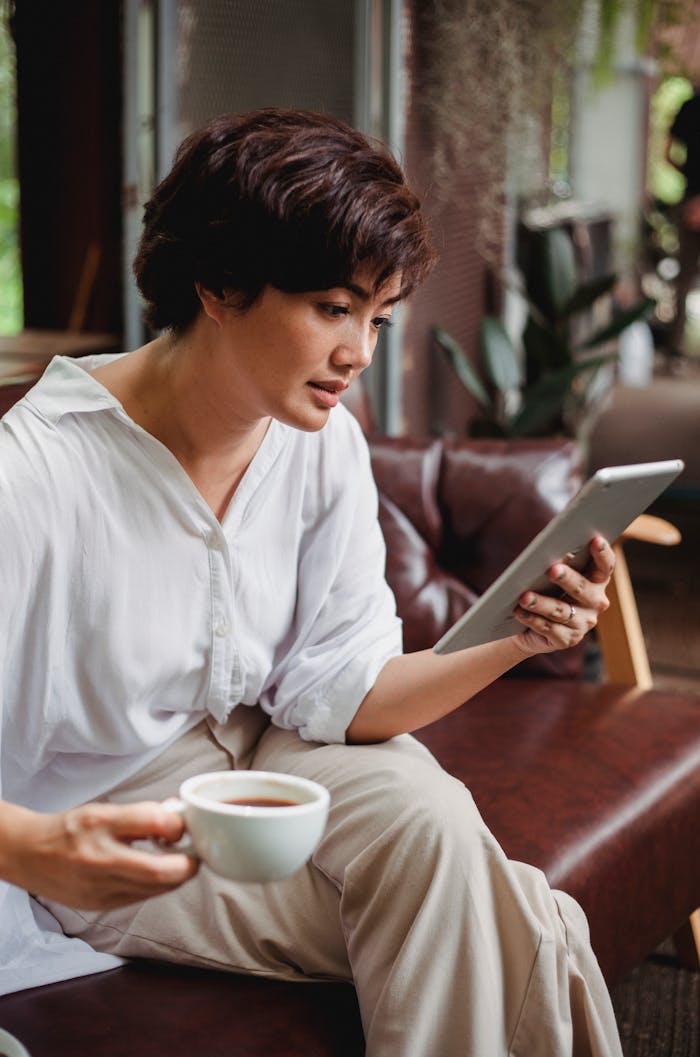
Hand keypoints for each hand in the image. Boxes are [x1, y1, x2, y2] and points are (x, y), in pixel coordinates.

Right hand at [0, 800, 198, 909]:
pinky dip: (157, 886)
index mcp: (100, 825)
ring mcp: (100, 889)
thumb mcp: (105, 811)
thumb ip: (144, 815)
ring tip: (174, 859)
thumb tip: (179, 818)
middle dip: (188, 864)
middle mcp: (99, 859)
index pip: (153, 822)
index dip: (177, 824)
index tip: (182, 824)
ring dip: (176, 876)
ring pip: (157, 889)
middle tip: (194, 852)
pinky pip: (142, 897)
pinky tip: (153, 872)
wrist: (30, 856)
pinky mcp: (101, 906)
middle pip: (162, 871)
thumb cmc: (71, 830)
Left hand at [511, 536, 614, 655]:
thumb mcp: (552, 574)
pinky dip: (532, 619)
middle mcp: (595, 603)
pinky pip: (548, 629)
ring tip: (524, 596)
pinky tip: (519, 611)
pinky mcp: (566, 640)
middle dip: (568, 579)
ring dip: (542, 603)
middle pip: (583, 589)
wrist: (529, 625)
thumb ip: (557, 561)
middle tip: (552, 569)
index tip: (595, 540)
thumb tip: (550, 548)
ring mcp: (582, 624)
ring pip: (561, 611)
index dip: (603, 553)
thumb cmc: (544, 589)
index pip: (605, 567)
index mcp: (596, 582)